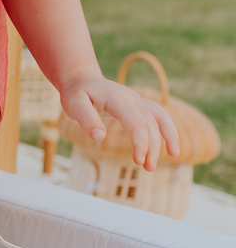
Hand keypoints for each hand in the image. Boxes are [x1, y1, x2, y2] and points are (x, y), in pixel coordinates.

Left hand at [60, 75, 179, 171]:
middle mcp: (132, 98)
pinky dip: (168, 129)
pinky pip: (159, 116)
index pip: (136, 121)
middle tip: (147, 167)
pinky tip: (170, 145)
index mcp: (117, 99)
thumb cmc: (77, 94)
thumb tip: (99, 136)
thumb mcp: (74, 104)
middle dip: (152, 146)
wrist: (82, 79)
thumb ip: (86, 119)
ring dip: (168, 135)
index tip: (138, 160)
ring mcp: (138, 101)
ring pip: (160, 116)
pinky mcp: (139, 106)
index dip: (141, 141)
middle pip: (150, 122)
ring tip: (174, 155)